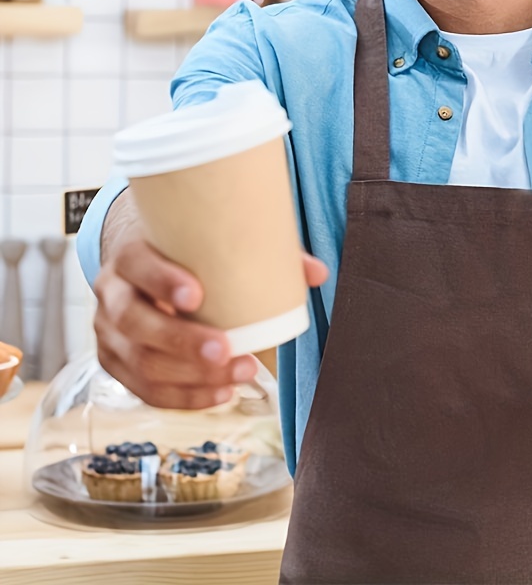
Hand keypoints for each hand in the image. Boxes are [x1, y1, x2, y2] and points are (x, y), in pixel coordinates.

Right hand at [94, 193, 328, 409]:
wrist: (141, 258)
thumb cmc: (185, 248)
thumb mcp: (211, 239)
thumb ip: (265, 251)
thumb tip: (318, 272)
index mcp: (131, 254)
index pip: (138, 265)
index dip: (162, 281)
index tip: (197, 294)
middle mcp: (112, 292)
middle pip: (136, 323)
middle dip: (181, 342)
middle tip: (226, 349)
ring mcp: (108, 332)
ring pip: (140, 363)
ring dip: (190, 377)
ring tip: (239, 372)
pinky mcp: (115, 362)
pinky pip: (144, 389)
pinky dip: (184, 397)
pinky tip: (221, 393)